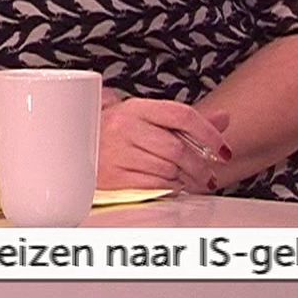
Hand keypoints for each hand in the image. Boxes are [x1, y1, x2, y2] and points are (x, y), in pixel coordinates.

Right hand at [99, 99, 231, 193]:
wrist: (74, 151)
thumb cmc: (115, 136)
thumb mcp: (147, 121)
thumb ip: (186, 122)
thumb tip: (224, 118)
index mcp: (135, 108)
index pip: (181, 115)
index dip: (209, 133)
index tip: (222, 149)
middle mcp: (123, 127)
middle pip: (178, 148)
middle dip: (200, 166)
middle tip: (208, 175)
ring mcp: (116, 153)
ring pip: (169, 170)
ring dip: (186, 180)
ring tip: (189, 182)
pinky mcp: (113, 178)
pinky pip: (155, 186)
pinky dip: (170, 190)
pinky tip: (171, 187)